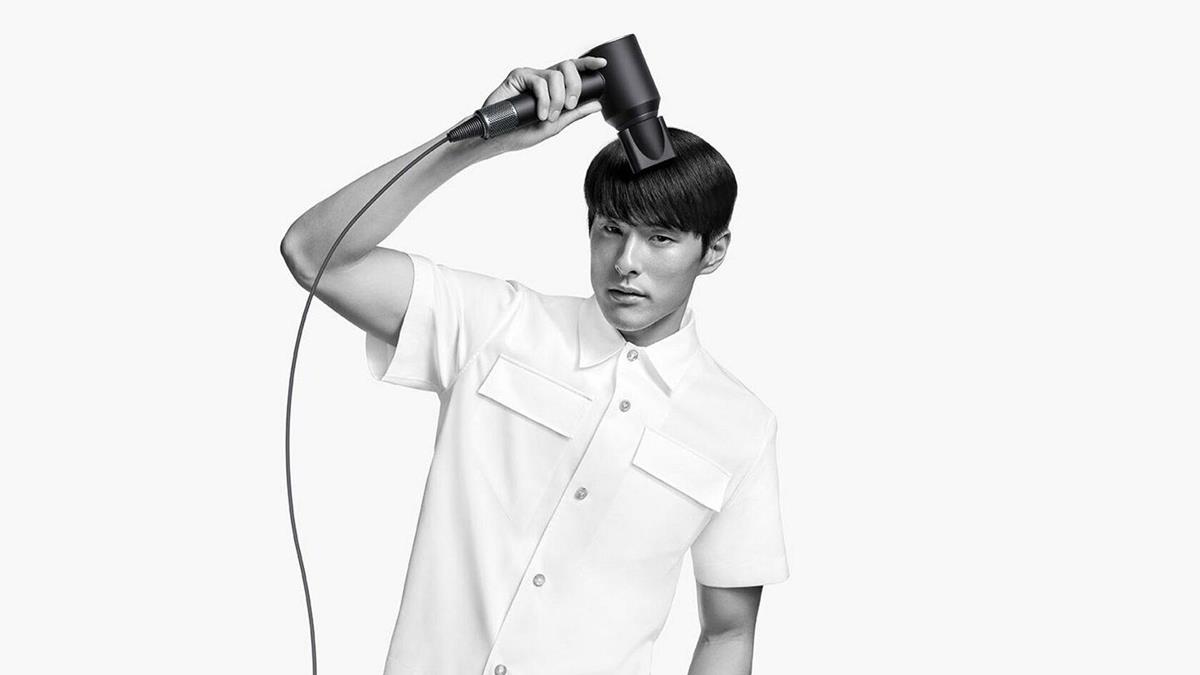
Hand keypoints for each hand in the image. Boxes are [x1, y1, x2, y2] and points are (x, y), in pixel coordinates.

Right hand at [480, 56, 606, 154]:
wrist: (498, 137)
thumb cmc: (521, 132)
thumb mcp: (555, 125)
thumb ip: (575, 114)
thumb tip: (596, 105)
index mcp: (553, 88)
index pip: (573, 71)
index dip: (587, 64)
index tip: (602, 65)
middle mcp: (543, 79)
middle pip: (567, 67)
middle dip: (574, 86)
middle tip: (569, 105)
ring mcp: (531, 76)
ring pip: (555, 75)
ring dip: (557, 98)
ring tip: (548, 116)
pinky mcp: (518, 76)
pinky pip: (539, 81)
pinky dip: (543, 99)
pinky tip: (539, 113)